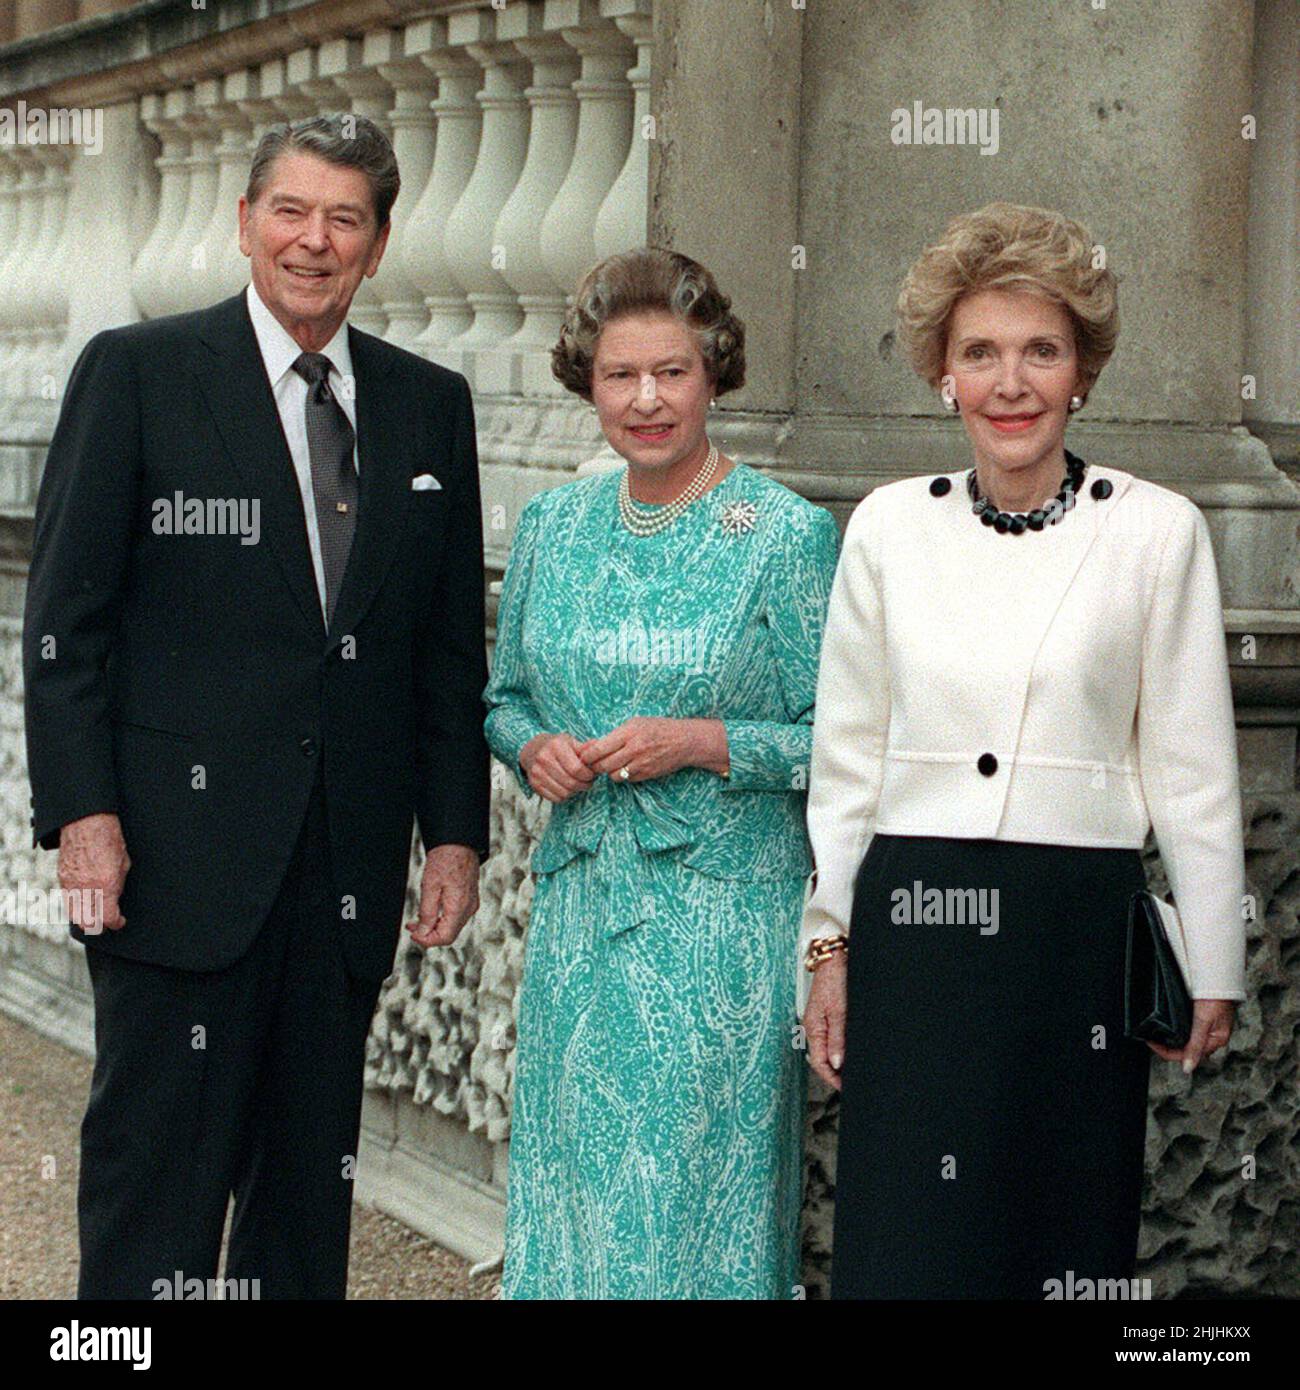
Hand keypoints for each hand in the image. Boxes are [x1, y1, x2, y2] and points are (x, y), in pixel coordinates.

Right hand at [58, 812, 129, 933]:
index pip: (108, 919)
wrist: (85, 823)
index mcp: (105, 886)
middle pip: (88, 924)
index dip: (117, 923)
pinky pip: (68, 899)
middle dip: (99, 926)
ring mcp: (71, 885)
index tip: (120, 921)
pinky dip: (76, 904)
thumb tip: (115, 898)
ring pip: (75, 915)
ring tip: (96, 912)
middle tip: (107, 920)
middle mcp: (86, 889)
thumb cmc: (109, 840)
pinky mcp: (62, 878)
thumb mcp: (123, 864)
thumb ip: (118, 885)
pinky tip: (85, 900)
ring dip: (86, 918)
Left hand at [406, 843, 479, 948]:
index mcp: (459, 908)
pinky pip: (456, 916)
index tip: (413, 934)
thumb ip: (427, 913)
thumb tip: (423, 933)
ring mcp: (471, 903)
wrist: (459, 842)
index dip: (427, 940)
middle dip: (428, 934)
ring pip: (452, 926)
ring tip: (417, 919)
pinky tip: (431, 910)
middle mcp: (468, 908)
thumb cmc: (445, 860)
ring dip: (434, 926)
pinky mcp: (469, 898)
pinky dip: (442, 918)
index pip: (445, 938)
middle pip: (449, 934)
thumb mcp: (430, 887)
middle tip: (411, 927)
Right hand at [519, 732, 596, 802]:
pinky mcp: (534, 784)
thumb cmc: (557, 746)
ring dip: (575, 792)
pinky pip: (555, 798)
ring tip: (578, 784)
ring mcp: (537, 772)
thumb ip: (586, 748)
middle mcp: (544, 758)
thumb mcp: (571, 742)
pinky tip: (566, 787)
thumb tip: (599, 749)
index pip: (577, 769)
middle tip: (588, 782)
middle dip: (584, 785)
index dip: (588, 775)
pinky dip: (564, 796)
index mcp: (556, 746)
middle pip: (571, 783)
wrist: (533, 749)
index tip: (592, 775)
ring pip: (564, 793)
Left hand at [577, 717, 726, 782]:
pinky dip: (621, 776)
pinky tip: (624, 767)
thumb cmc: (657, 728)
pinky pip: (625, 780)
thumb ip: (614, 734)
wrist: (684, 741)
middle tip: (592, 763)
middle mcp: (634, 749)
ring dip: (608, 771)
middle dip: (594, 765)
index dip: (587, 755)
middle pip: (603, 765)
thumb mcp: (635, 723)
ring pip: (612, 775)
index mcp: (629, 732)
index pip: (599, 749)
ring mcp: (641, 764)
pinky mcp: (646, 775)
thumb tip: (591, 746)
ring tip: (610, 764)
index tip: (584, 755)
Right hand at [802, 952, 847, 1090]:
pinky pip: (833, 1037)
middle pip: (823, 1058)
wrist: (835, 956)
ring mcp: (821, 1021)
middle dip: (837, 1073)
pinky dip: (841, 1047)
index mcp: (813, 1028)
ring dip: (840, 1061)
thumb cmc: (835, 979)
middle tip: (854, 1083)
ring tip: (855, 1070)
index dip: (832, 1078)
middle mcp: (814, 1027)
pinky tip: (852, 1051)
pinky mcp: (829, 1014)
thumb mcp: (839, 1011)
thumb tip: (836, 1063)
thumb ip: (837, 1038)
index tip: (846, 1088)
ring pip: (828, 1048)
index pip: (819, 1062)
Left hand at [1147, 998, 1235, 1072]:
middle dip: (1169, 1047)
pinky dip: (1177, 1031)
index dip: (1167, 1052)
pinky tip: (1168, 1027)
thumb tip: (1188, 1068)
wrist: (1219, 978)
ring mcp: (1209, 1027)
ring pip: (1187, 1040)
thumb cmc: (1216, 998)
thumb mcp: (1203, 1022)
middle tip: (1151, 1040)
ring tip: (1156, 1035)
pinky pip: (1189, 1030)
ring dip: (1172, 1040)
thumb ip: (1195, 1045)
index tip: (1151, 1044)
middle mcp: (1213, 1036)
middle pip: (1187, 1049)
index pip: (1188, 1055)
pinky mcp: (1204, 1018)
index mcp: (1216, 1040)